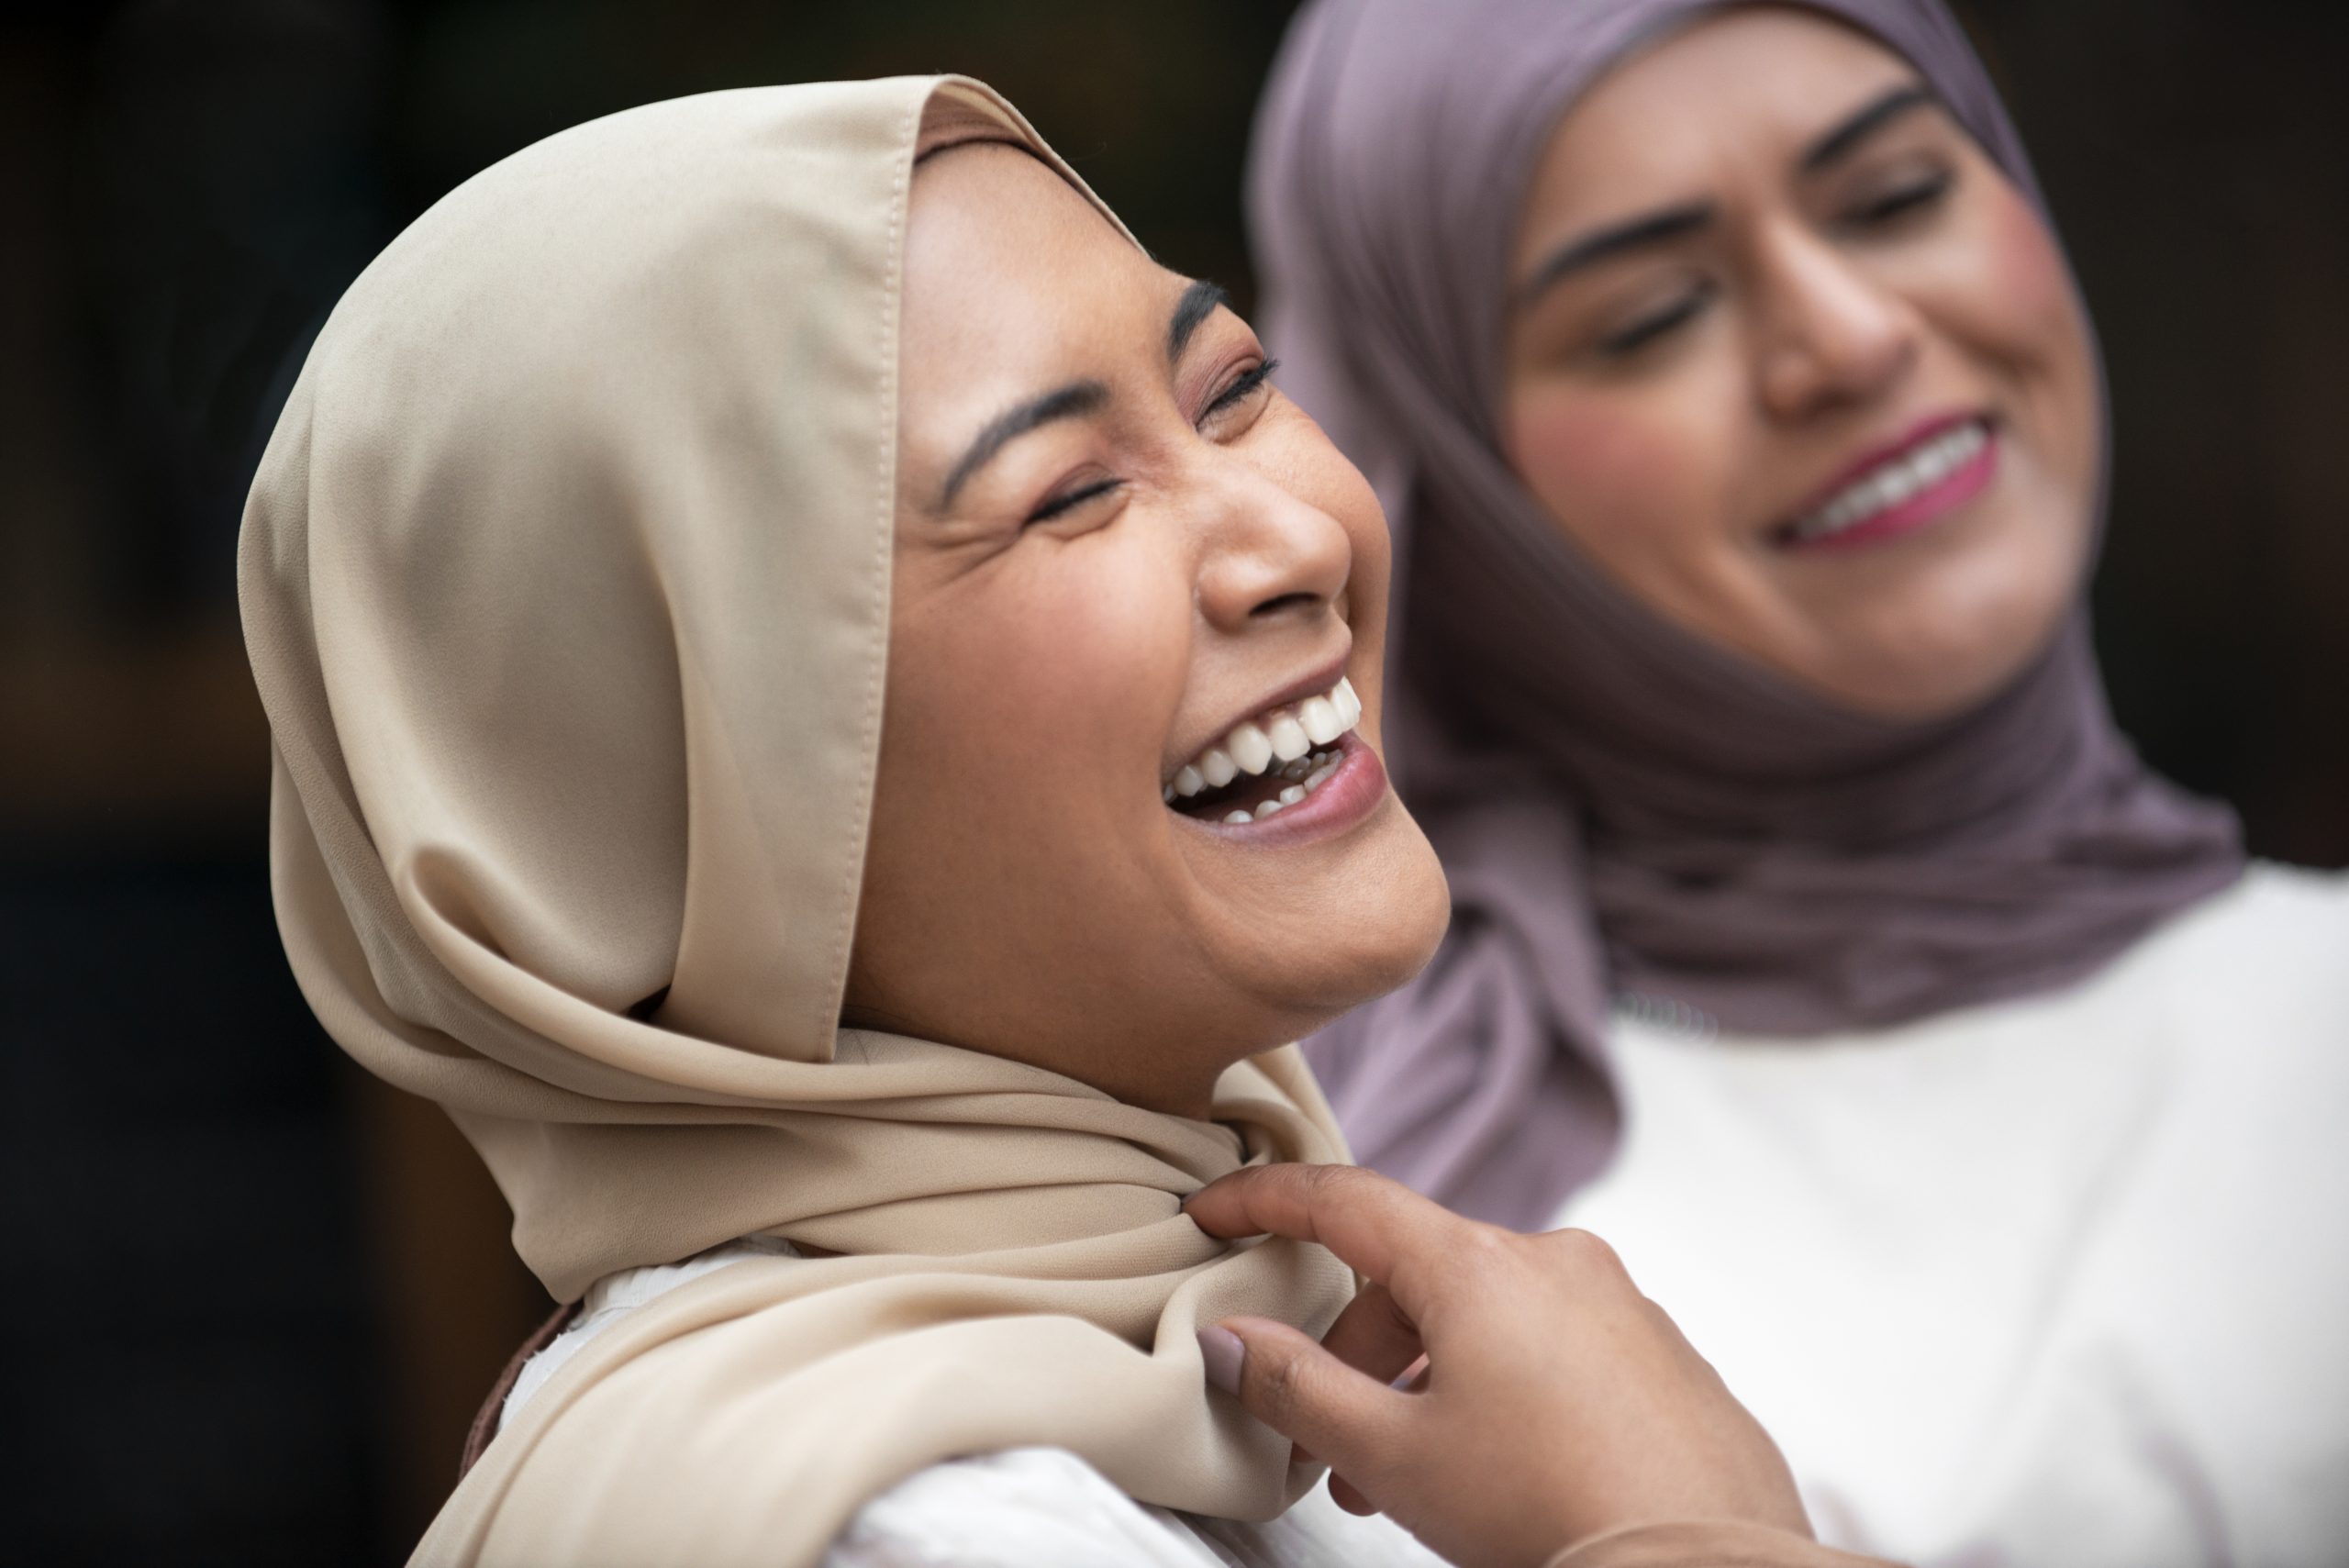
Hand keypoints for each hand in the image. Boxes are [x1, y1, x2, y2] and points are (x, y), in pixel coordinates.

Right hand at [1186, 1164, 1809, 1567]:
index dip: (1265, 1204)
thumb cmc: (1552, 1510)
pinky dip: (1504, 1391)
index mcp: (1479, 1266)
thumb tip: (1226, 1339)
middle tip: (1331, 1453)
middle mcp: (1554, 1261)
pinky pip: (1555, 1348)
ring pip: (1486, 1319)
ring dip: (1429, 1384)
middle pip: (1415, 1277)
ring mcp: (1619, 1305)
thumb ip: (1297, 1388)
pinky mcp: (1663, 1356)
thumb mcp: (1395, 1456)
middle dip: (1359, 1360)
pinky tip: (1502, 1473)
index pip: (1345, 1201)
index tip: (1213, 1215)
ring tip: (1412, 1482)